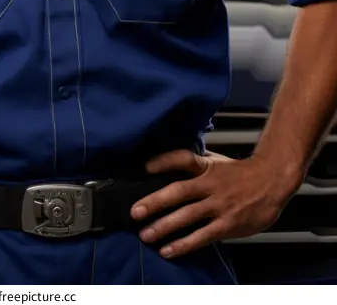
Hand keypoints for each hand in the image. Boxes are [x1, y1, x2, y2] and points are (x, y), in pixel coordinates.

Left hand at [131, 149, 296, 258]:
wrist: (272, 181)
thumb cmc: (240, 173)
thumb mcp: (216, 161)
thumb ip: (195, 164)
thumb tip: (167, 166)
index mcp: (207, 166)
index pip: (183, 158)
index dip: (164, 161)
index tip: (145, 167)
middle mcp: (211, 185)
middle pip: (179, 191)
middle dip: (155, 202)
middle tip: (135, 212)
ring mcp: (219, 205)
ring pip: (188, 216)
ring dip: (164, 226)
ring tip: (146, 234)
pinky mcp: (228, 224)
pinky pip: (202, 236)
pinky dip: (184, 244)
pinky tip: (168, 250)